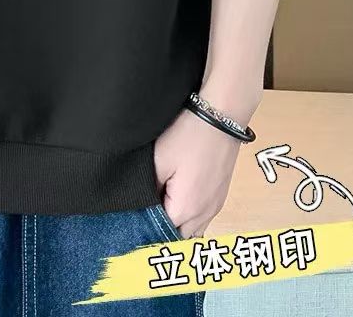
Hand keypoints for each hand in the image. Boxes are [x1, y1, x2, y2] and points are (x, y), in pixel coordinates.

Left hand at [154, 86, 261, 237]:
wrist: (220, 116)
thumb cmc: (189, 135)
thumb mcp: (159, 159)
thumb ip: (148, 188)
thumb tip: (139, 205)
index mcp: (187, 208)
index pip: (161, 234)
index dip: (145, 227)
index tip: (132, 217)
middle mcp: (205, 214)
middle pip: (178, 236)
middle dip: (161, 229)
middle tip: (143, 211)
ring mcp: (215, 205)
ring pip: (192, 229)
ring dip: (177, 222)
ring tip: (159, 203)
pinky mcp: (220, 195)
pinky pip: (202, 217)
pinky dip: (189, 214)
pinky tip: (177, 196)